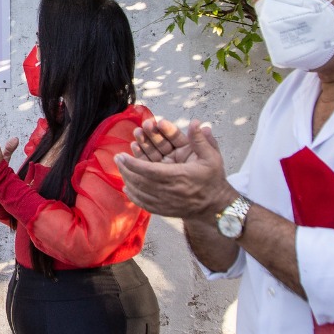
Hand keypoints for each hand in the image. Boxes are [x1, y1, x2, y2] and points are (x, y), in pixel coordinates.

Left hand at [115, 118, 232, 219]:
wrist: (215, 207)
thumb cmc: (213, 180)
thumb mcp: (212, 158)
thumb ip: (201, 140)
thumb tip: (196, 122)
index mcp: (178, 176)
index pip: (149, 169)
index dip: (133, 163)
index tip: (121, 155)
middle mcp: (169, 191)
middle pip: (140, 181)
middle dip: (126, 169)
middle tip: (117, 158)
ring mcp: (165, 202)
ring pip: (140, 192)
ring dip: (128, 180)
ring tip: (120, 168)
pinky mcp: (164, 210)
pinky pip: (144, 204)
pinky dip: (134, 196)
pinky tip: (126, 188)